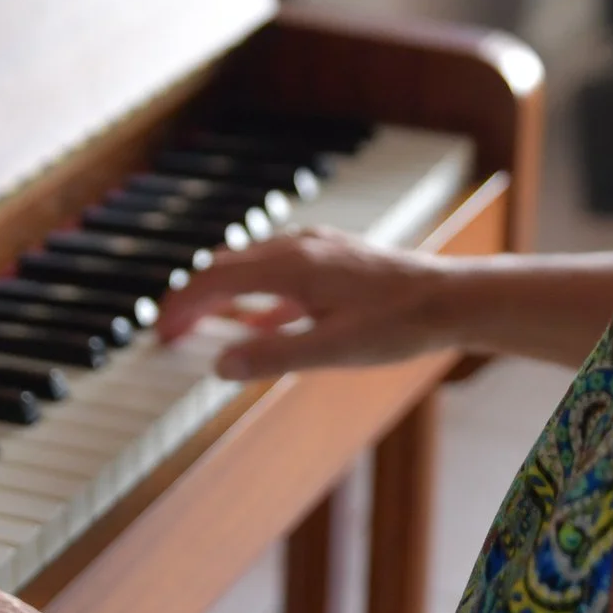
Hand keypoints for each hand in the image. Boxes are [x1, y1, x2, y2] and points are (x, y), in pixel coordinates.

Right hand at [159, 228, 453, 378]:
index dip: (182, 307)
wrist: (453, 299)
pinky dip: (259, 294)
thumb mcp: (331, 351)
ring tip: (207, 323)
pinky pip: (282, 270)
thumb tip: (219, 365)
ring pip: (253, 265)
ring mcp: (319, 248)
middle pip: (227, 267)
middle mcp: (299, 247)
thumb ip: (272, 356)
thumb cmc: (398, 323)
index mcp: (290, 266)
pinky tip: (265, 320)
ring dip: (224, 293)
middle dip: (194, 298)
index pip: (215, 280)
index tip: (159, 333)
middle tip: (171, 332)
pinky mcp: (336, 258)